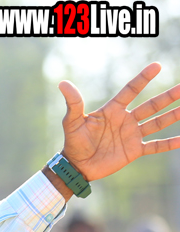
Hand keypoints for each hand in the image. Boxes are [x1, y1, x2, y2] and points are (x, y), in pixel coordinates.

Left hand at [59, 63, 179, 181]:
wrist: (76, 166)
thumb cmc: (73, 142)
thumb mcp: (72, 121)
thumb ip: (73, 103)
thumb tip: (63, 83)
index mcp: (113, 110)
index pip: (131, 91)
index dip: (143, 79)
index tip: (157, 66)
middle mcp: (126, 120)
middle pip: (151, 105)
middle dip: (168, 96)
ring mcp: (132, 135)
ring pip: (157, 122)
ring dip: (173, 115)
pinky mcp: (134, 150)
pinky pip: (155, 145)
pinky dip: (169, 143)